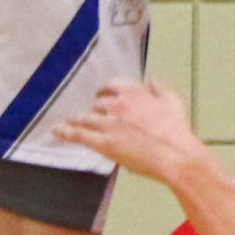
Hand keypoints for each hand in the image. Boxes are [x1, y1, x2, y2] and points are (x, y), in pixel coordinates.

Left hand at [54, 77, 203, 184]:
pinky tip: (56, 130)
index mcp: (133, 92)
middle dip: (95, 109)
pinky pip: (79, 134)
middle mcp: (118, 104)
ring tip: (68, 121)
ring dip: (77, 120)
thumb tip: (150, 79)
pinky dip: (65, 132)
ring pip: (85, 118)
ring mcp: (108, 123)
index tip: (101, 94)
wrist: (176, 155)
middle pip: (98, 103)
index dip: (104, 91)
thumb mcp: (172, 101)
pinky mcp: (103, 143)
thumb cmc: (177, 130)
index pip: (110, 85)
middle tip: (91, 116)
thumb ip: (159, 88)